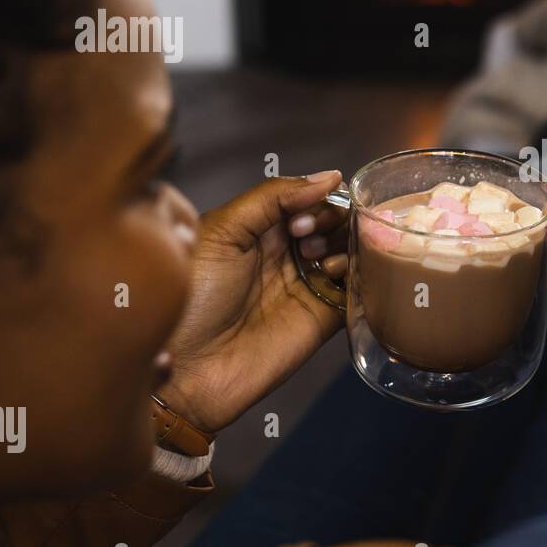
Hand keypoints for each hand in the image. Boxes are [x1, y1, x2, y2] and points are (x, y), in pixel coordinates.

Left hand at [158, 171, 348, 433]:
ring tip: (321, 263)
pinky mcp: (325, 317)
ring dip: (345, 247)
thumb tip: (330, 177)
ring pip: (351, 251)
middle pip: (335, 222)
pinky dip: (359, 277)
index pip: (309, 198)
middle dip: (332, 222)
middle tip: (309, 241)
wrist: (187, 369)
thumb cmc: (190, 298)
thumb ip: (273, 198)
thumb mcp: (222, 231)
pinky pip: (357, 290)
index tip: (301, 220)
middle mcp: (289, 253)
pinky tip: (336, 276)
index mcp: (261, 228)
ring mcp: (309, 285)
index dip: (315, 201)